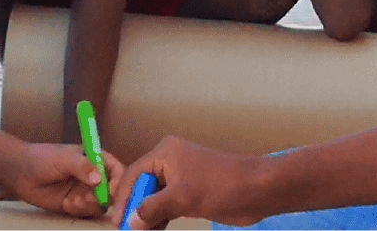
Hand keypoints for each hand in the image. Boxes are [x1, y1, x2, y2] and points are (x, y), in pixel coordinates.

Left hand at [0, 143, 124, 217]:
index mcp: (95, 158)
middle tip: (89, 197)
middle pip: (111, 190)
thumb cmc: (41, 158)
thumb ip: (82, 166)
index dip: (118, 181)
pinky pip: (86, 212)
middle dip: (103, 197)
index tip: (110, 190)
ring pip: (100, 204)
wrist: (19, 172)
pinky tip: (67, 204)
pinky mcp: (74, 203)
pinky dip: (80, 211)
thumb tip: (99, 178)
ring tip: (75, 201)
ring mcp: (84, 190)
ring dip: (90, 205)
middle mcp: (92, 175)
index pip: (116, 170)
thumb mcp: (63, 158)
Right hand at [110, 136, 266, 229]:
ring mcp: (181, 177)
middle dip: (134, 209)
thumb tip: (131, 222)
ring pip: (154, 198)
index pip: (133, 175)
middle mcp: (169, 162)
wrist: (258, 190)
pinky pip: (167, 205)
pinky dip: (160, 218)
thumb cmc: (222, 186)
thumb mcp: (183, 198)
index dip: (123, 199)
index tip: (117, 222)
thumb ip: (153, 208)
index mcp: (165, 153)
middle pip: (142, 187)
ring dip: (147, 217)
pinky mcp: (191, 192)